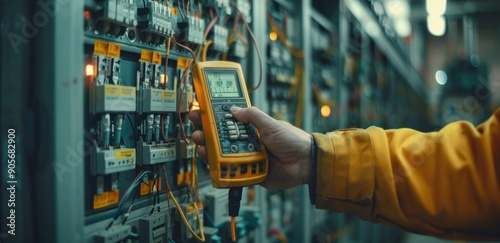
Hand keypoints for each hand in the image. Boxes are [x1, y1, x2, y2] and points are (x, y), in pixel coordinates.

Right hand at [188, 106, 310, 188]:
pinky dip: (223, 170)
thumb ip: (252, 115)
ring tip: (202, 147)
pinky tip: (214, 164)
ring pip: (224, 157)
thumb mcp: (271, 123)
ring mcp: (248, 159)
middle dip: (206, 135)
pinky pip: (233, 174)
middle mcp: (248, 143)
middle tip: (196, 131)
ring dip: (210, 152)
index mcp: (252, 129)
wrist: (306, 162)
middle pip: (221, 140)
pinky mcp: (250, 174)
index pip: (227, 123)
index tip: (200, 114)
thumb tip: (234, 109)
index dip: (213, 119)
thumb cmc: (293, 140)